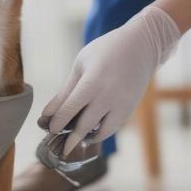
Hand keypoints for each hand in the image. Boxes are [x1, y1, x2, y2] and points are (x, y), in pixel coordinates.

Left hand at [42, 5, 179, 155]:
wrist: (142, 46)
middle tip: (58, 144)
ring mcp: (121, 105)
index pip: (69, 110)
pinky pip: (112, 128)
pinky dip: (100, 133)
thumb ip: (66, 90)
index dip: (57, 123)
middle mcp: (107, 97)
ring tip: (74, 141)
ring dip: (85, 138)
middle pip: (84, 126)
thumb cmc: (105, 51)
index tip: (49, 129)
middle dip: (69, 138)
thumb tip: (49, 113)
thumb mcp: (81, 64)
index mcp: (92, 82)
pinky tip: (90, 133)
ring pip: (100, 133)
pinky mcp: (130, 109)